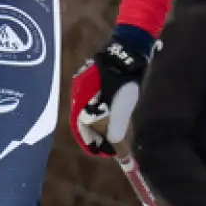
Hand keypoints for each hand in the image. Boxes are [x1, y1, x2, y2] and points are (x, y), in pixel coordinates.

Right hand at [70, 28, 153, 156]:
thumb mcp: (122, 108)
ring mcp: (84, 86)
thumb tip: (114, 142)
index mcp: (80, 102)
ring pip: (89, 111)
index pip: (80, 129)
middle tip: (109, 144)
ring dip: (99, 123)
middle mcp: (77, 94)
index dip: (91, 142)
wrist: (127, 53)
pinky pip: (93, 101)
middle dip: (96, 134)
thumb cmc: (123, 82)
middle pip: (83, 121)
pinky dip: (101, 112)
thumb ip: (117, 127)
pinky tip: (112, 115)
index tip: (103, 152)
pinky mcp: (92, 79)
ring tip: (112, 132)